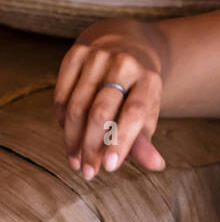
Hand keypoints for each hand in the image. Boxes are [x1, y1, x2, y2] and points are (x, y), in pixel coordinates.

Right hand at [54, 35, 166, 179]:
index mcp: (149, 79)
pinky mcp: (76, 53)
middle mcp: (124, 63)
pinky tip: (69, 134)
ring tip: (76, 160)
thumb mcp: (146, 114)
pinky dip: (62, 120)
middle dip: (92, 147)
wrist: (124, 49)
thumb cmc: (136, 92)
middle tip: (88, 172)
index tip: (110, 168)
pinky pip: (61, 95)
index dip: (121, 141)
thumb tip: (156, 165)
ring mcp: (98, 56)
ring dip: (73, 139)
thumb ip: (144, 140)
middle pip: (101, 112)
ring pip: (76, 106)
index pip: (134, 112)